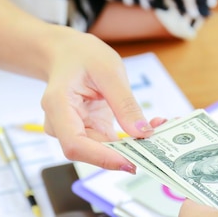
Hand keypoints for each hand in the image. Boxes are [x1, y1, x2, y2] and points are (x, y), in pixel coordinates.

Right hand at [40, 29, 164, 171]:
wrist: (68, 53)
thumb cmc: (82, 56)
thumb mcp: (109, 72)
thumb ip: (124, 104)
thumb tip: (141, 133)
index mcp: (58, 105)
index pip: (75, 144)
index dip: (102, 158)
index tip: (130, 162)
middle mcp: (61, 124)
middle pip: (90, 151)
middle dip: (124, 151)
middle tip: (159, 146)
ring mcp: (74, 129)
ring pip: (103, 150)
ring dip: (131, 145)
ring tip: (159, 128)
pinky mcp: (89, 130)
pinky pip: (109, 143)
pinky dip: (130, 139)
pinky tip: (150, 127)